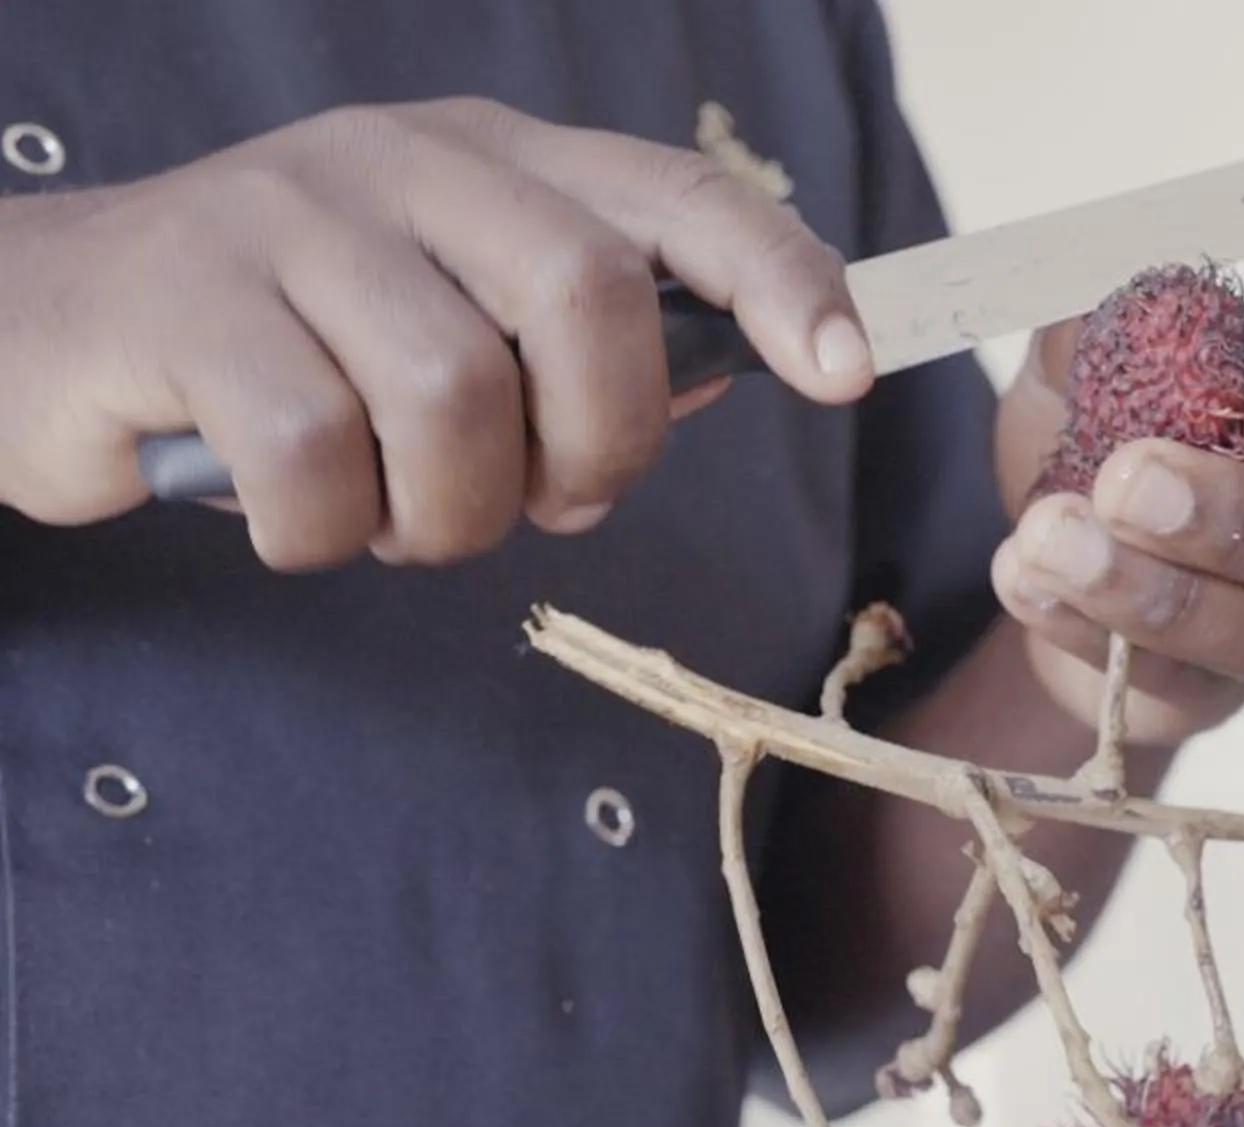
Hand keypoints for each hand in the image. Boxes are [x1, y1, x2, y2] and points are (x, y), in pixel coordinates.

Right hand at [0, 97, 872, 567]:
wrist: (51, 331)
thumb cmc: (292, 351)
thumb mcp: (452, 325)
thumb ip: (584, 347)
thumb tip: (738, 367)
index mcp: (495, 164)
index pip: (680, 198)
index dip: (781, 282)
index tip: (848, 373)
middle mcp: (402, 164)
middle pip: (586, 297)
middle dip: (597, 443)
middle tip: (547, 505)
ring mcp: (286, 215)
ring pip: (452, 394)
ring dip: (445, 513)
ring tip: (393, 517)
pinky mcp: (183, 297)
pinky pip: (315, 455)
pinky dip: (324, 531)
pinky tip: (298, 522)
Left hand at [989, 320, 1243, 747]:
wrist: (1081, 533)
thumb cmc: (1129, 417)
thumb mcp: (1112, 349)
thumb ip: (1110, 322)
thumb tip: (1089, 312)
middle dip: (1233, 519)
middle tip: (1126, 486)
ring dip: (1155, 592)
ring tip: (1051, 541)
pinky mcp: (1241, 691)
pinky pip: (1187, 682)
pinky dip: (1094, 632)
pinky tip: (1028, 583)